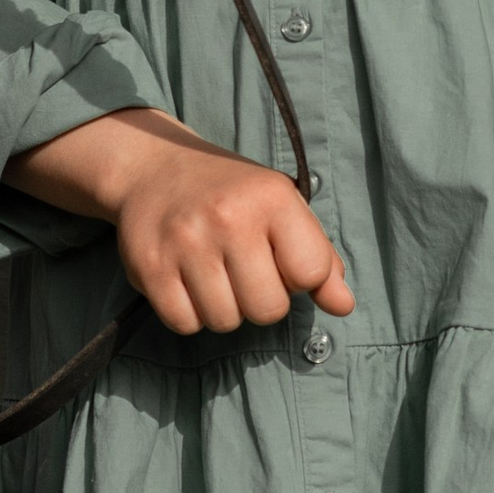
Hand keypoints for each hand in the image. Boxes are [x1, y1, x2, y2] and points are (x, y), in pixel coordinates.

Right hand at [7, 107, 353, 336]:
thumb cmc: (229, 194)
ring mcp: (185, 242)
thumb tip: (343, 306)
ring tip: (213, 275)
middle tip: (243, 273)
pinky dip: (188, 313)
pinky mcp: (150, 266)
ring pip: (225, 321)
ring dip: (223, 309)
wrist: (153, 169)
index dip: (299, 279)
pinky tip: (186, 283)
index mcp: (271, 198)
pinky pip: (184, 323)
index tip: (280, 262)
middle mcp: (228, 217)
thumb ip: (318, 256)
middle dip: (260, 301)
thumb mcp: (281, 207)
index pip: (310, 272)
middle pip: (268, 309)